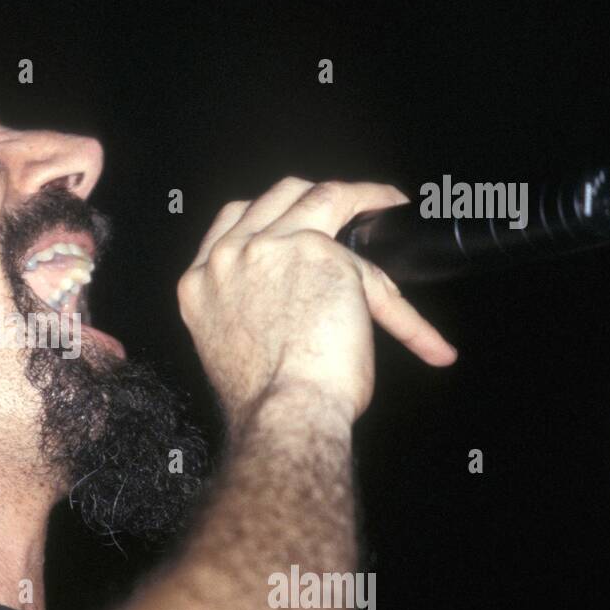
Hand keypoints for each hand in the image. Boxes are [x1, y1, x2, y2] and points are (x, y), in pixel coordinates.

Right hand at [177, 178, 456, 426]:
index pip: (230, 223)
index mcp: (199, 285)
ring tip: (385, 205)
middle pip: (276, 197)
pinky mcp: (320, 253)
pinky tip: (410, 260)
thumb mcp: (227, 347)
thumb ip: (246, 312)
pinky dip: (399, 278)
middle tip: (346, 207)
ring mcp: (271, 249)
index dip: (269, 214)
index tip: (296, 220)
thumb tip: (287, 307)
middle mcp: (228, 258)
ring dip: (360, 198)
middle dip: (314, 195)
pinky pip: (374, 262)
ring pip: (322, 196)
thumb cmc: (261, 400)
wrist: (281, 415)